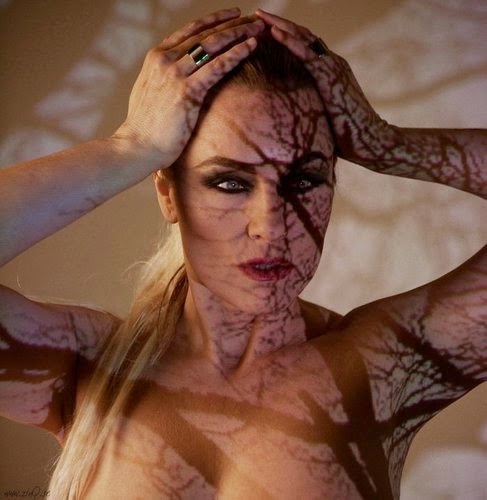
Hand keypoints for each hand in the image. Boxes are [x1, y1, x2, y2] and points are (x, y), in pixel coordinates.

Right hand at [113, 8, 263, 169]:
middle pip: (204, 34)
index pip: (190, 31)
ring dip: (239, 33)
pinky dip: (236, 54)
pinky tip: (251, 46)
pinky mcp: (186, 91)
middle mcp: (164, 59)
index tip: (233, 14)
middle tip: (255, 18)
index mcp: (156, 57)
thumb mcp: (150, 91)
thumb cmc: (146, 126)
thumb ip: (163, 77)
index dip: (214, 20)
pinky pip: (217, 67)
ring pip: (213, 45)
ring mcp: (175, 74)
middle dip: (232, 24)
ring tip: (259, 28)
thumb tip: (176, 75)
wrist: (137, 146)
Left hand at [255, 9, 392, 165]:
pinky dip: (290, 42)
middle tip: (257, 14)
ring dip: (280, 26)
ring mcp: (333, 67)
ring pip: (304, 39)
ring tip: (260, 16)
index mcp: (330, 70)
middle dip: (279, 23)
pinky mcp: (331, 77)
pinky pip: (307, 55)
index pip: (305, 45)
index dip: (286, 35)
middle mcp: (333, 63)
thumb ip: (311, 105)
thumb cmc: (348, 134)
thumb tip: (292, 114)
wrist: (370, 139)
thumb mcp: (324, 114)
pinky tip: (275, 33)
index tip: (265, 28)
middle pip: (303, 36)